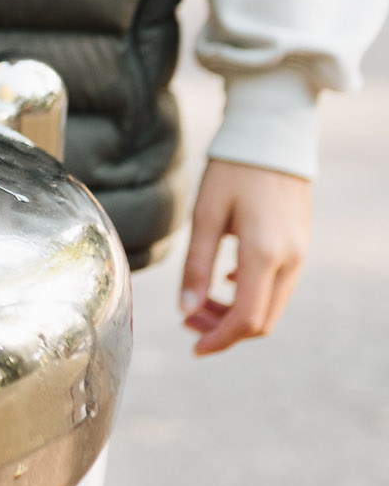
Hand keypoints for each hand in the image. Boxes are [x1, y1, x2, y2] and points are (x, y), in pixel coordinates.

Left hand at [179, 159, 311, 355]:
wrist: (272, 138)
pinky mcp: (300, 246)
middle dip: (224, 330)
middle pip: (262, 320)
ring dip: (236, 314)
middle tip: (188, 322)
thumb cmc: (232, 171)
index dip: (219, 339)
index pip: (247, 319)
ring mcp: (300, 255)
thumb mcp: (205, 215)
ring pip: (271, 306)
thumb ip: (196, 264)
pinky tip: (222, 282)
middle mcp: (290, 261)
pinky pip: (278, 287)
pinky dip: (250, 295)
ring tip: (199, 304)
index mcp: (265, 254)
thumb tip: (185, 309)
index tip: (193, 347)